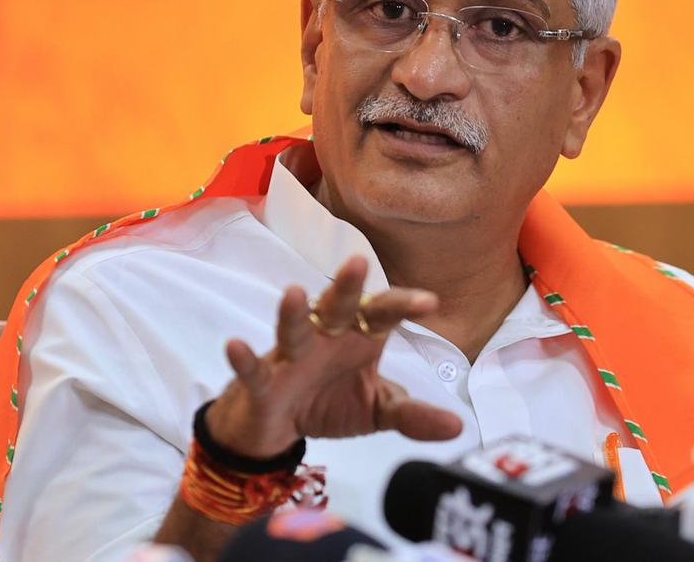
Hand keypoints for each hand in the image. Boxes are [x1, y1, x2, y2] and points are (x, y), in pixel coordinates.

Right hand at [205, 254, 462, 457]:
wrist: (278, 429)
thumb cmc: (330, 402)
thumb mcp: (377, 411)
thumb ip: (413, 415)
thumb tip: (458, 425)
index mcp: (358, 336)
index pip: (383, 314)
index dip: (404, 305)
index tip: (430, 302)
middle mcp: (325, 337)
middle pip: (337, 306)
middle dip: (347, 287)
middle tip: (359, 263)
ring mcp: (291, 356)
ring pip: (292, 329)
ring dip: (292, 313)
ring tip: (295, 292)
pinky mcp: (262, 382)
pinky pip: (253, 368)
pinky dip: (244, 359)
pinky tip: (235, 345)